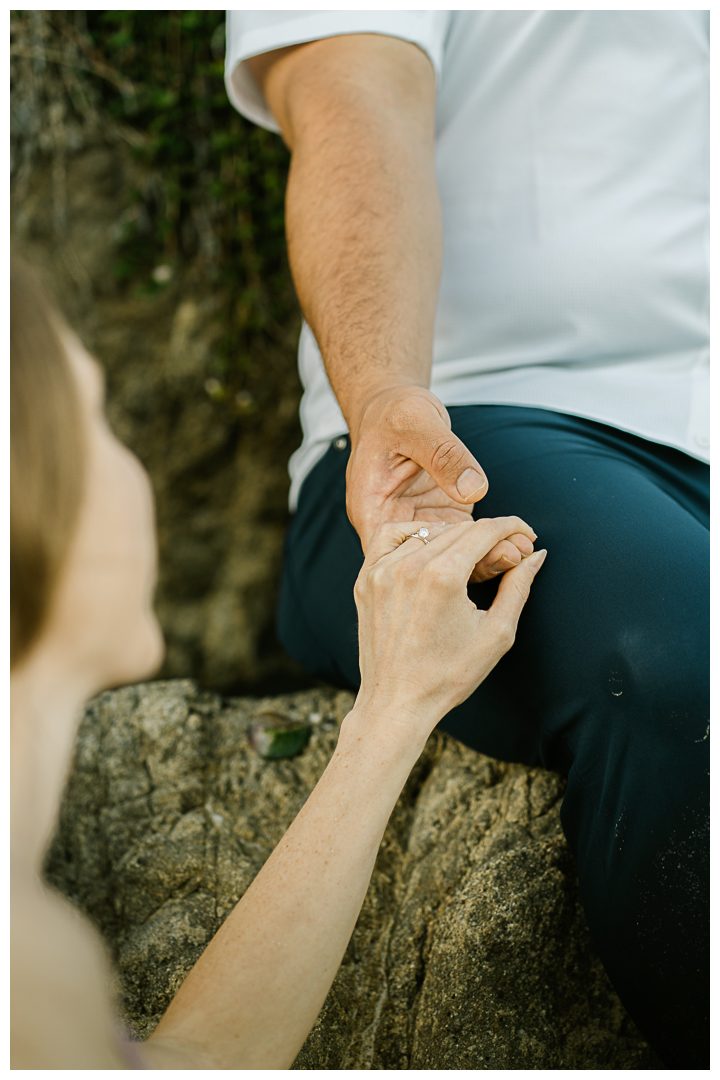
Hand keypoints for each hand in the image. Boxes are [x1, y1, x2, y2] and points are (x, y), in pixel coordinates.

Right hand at [346, 385, 534, 582]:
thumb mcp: (415, 424)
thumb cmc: (393, 413)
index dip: (435, 562)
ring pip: (452, 556)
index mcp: (372, 510)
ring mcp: (421, 523)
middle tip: (514, 554)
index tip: (477, 554)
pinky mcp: (442, 516)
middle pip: (429, 561)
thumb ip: (443, 455)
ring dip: (488, 556)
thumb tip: (473, 489)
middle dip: (472, 563)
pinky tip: (518, 541)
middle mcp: (395, 524)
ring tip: (523, 549)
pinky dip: (491, 544)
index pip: (398, 552)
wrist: (395, 407)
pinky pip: (466, 541)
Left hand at [353, 517, 545, 735]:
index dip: (512, 527)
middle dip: (490, 536)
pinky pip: (389, 538)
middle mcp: (410, 566)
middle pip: (459, 529)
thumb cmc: (449, 675)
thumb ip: (518, 587)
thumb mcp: (496, 633)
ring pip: (427, 532)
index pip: (485, 530)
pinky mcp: (366, 579)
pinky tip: (428, 547)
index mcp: (443, 576)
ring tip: (471, 557)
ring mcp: (382, 571)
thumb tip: (536, 555)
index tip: (526, 534)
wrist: (397, 701)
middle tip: (507, 553)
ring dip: (454, 536)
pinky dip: (412, 535)